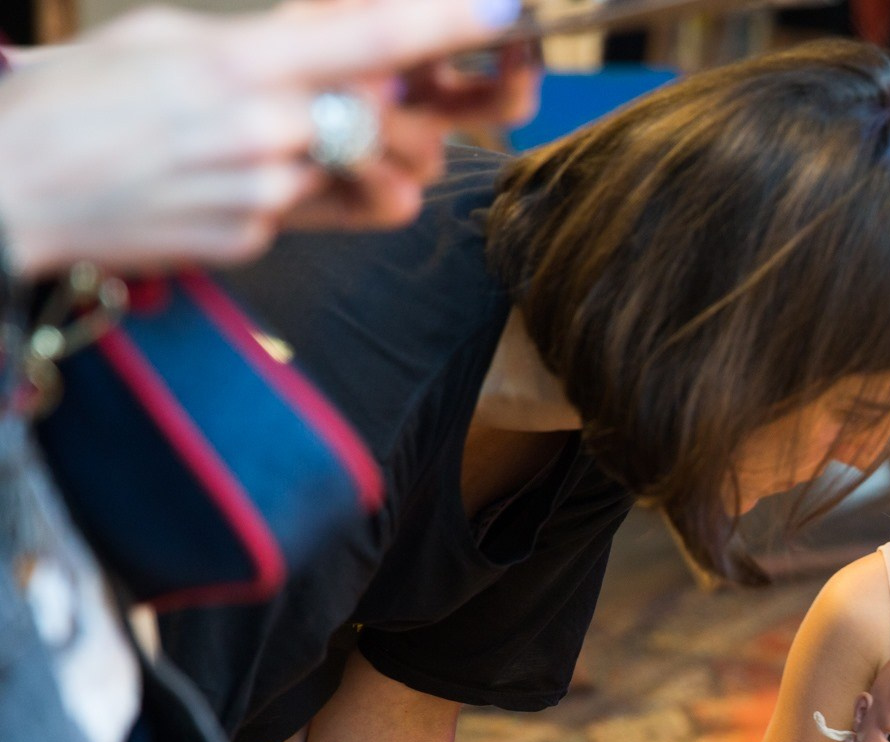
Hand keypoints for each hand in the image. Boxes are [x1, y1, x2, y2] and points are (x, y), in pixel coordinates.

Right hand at [0, 0, 529, 276]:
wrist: (17, 182)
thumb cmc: (86, 96)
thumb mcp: (174, 37)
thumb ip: (277, 43)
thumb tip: (356, 40)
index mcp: (244, 62)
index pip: (372, 39)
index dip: (448, 24)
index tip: (507, 12)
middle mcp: (268, 132)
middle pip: (385, 120)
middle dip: (383, 107)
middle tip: (336, 93)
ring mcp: (267, 193)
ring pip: (358, 170)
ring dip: (336, 150)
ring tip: (258, 134)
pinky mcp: (257, 237)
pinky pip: (313, 207)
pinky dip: (290, 186)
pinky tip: (222, 172)